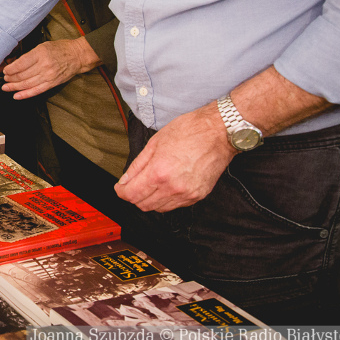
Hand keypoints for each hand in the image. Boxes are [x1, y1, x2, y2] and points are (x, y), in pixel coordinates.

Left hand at [1, 37, 99, 98]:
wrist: (77, 56)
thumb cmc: (60, 49)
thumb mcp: (43, 46)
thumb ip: (30, 55)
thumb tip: (15, 64)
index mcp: (40, 54)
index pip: (20, 64)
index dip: (10, 69)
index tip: (5, 71)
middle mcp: (44, 66)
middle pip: (22, 75)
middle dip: (10, 78)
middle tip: (5, 79)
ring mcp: (48, 76)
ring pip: (27, 84)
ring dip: (14, 87)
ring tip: (6, 87)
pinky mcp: (52, 84)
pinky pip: (36, 91)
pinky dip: (25, 94)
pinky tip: (16, 96)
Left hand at [115, 104, 236, 211]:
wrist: (218, 133)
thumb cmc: (189, 131)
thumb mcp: (154, 143)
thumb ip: (137, 165)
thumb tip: (125, 180)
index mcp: (159, 172)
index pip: (132, 194)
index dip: (121, 192)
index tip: (120, 188)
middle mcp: (173, 187)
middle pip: (143, 205)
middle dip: (134, 196)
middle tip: (132, 185)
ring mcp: (187, 194)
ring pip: (159, 208)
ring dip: (150, 199)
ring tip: (150, 184)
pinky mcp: (198, 196)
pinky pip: (176, 206)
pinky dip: (166, 199)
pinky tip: (166, 186)